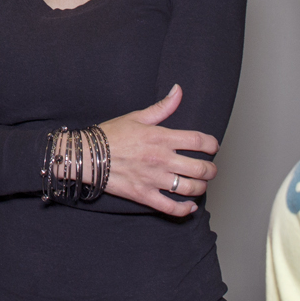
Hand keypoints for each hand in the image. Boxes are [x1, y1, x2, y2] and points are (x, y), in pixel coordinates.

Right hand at [99, 84, 218, 215]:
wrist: (87, 155)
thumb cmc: (111, 135)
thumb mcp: (137, 116)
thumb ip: (162, 107)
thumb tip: (178, 90)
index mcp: (161, 137)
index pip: (198, 141)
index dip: (212, 144)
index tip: (212, 147)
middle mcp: (161, 159)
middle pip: (200, 168)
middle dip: (211, 170)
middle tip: (210, 169)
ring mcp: (154, 179)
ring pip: (190, 189)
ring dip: (201, 188)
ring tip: (200, 184)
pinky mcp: (144, 195)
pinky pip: (171, 208)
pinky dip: (185, 210)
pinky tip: (190, 206)